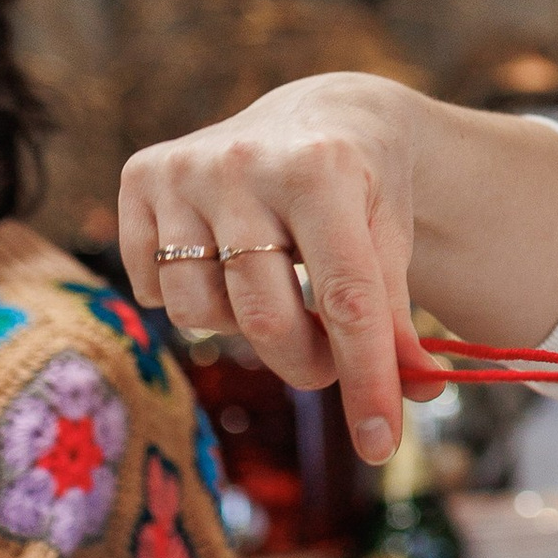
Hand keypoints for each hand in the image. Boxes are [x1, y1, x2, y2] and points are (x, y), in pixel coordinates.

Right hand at [120, 77, 436, 463]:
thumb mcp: (394, 240)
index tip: (380, 443)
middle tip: (330, 358)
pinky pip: (152, 288)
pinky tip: (222, 260)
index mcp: (321, 170)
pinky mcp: (140, 175)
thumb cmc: (365, 189)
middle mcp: (244, 162)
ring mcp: (185, 168)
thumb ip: (398, 320)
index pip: (345, 301)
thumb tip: (418, 391)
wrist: (321, 115)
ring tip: (277, 291)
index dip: (365, 380)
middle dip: (306, 362)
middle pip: (266, 319)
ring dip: (244, 328)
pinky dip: (190, 295)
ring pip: (199, 312)